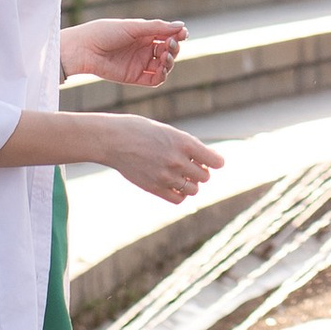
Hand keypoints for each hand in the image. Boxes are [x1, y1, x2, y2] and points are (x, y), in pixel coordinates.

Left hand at [66, 15, 186, 91]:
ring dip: (170, 61)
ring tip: (165, 56)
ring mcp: (140, 63)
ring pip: (164, 65)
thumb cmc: (105, 32)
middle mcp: (144, 48)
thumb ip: (157, 28)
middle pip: (168, 50)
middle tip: (171, 45)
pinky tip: (161, 69)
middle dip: (174, 48)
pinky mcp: (135, 77)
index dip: (177, 35)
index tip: (183, 34)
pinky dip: (162, 75)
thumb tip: (181, 26)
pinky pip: (154, 79)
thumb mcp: (133, 27)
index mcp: (144, 33)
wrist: (83, 50)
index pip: (167, 35)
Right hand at [103, 115, 225, 205]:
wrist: (114, 140)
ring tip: (182, 175)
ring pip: (193, 189)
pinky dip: (180, 194)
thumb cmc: (141, 131)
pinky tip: (174, 185)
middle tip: (191, 166)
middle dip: (201, 172)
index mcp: (184, 142)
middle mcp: (177, 160)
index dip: (216, 162)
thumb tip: (207, 161)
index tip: (213, 162)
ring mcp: (166, 176)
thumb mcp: (168, 132)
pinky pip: (178, 199)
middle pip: (204, 176)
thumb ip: (187, 146)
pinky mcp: (154, 188)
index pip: (215, 161)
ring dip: (191, 183)